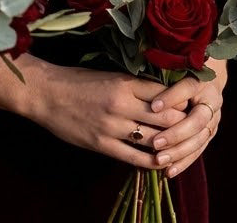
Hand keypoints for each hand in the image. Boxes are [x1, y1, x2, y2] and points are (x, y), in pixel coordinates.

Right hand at [29, 62, 187, 168]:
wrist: (45, 93)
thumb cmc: (76, 81)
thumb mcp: (107, 74)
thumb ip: (133, 85)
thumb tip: (163, 93)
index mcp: (123, 82)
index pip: (165, 93)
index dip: (182, 100)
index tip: (191, 104)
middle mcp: (121, 104)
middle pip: (166, 117)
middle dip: (182, 123)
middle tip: (192, 126)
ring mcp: (112, 126)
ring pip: (154, 139)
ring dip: (170, 145)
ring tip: (180, 145)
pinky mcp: (103, 144)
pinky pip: (136, 158)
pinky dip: (153, 162)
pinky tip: (162, 163)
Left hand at [147, 66, 225, 177]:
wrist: (205, 77)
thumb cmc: (180, 70)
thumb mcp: (171, 67)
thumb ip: (160, 74)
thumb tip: (139, 69)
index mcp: (201, 81)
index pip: (186, 89)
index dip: (171, 97)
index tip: (153, 106)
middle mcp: (211, 101)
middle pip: (196, 121)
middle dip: (175, 133)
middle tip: (155, 142)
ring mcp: (213, 120)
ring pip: (198, 140)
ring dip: (179, 152)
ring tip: (159, 160)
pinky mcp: (210, 134)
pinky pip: (198, 151)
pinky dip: (184, 162)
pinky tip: (169, 172)